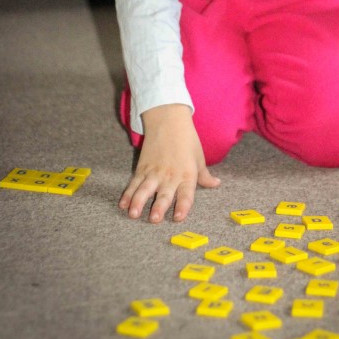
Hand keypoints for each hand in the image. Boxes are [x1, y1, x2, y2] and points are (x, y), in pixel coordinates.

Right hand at [119, 104, 219, 222]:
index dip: (183, 206)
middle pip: (164, 193)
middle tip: (154, 219)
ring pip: (145, 189)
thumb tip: (216, 184)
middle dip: (158, 207)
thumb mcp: (199, 156)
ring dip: (138, 202)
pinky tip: (122, 204)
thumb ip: (204, 175)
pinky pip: (134, 183)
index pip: (186, 193)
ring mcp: (154, 172)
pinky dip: (128, 193)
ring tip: (132, 214)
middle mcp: (170, 175)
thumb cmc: (187, 138)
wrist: (168, 119)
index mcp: (187, 174)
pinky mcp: (142, 167)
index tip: (179, 217)